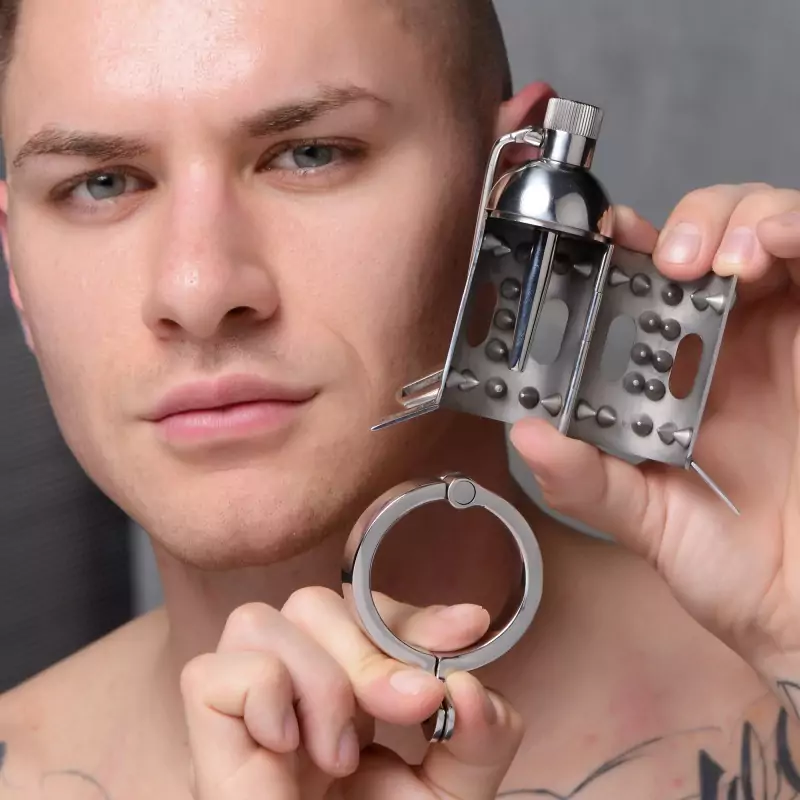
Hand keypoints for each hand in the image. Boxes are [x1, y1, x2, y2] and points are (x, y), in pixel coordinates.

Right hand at [180, 589, 523, 798]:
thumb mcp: (451, 789)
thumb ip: (480, 736)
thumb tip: (469, 685)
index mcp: (345, 693)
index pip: (363, 611)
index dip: (409, 613)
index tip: (466, 629)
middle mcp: (291, 691)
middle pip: (310, 602)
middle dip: (368, 650)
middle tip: (406, 709)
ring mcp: (247, 715)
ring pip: (256, 620)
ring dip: (317, 678)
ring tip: (339, 754)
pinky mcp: (206, 746)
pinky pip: (208, 674)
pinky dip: (260, 695)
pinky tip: (287, 747)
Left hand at [509, 184, 799, 672]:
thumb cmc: (737, 568)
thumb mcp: (646, 521)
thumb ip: (586, 483)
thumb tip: (525, 436)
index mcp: (677, 378)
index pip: (648, 288)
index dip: (626, 251)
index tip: (601, 240)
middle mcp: (733, 347)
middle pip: (709, 242)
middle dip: (688, 223)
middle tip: (665, 258)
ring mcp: (789, 338)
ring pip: (767, 231)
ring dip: (738, 220)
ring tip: (717, 257)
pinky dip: (796, 231)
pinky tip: (770, 248)